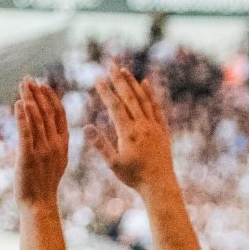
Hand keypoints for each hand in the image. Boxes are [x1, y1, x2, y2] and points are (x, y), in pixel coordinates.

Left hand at [13, 77, 70, 207]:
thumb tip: (47, 129)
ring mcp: (42, 151)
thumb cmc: (44, 184)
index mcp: (63, 144)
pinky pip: (26, 133)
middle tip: (28, 79)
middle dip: (37, 94)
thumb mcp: (55, 160)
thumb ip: (54, 143)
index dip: (51, 97)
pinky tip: (19, 104)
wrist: (40, 204)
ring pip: (37, 119)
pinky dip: (23, 117)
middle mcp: (55, 145)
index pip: (59, 114)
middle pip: (47, 112)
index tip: (42, 85)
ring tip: (22, 85)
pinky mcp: (28, 157)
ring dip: (29, 99)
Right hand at [85, 66, 177, 192]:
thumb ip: (100, 144)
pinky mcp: (162, 129)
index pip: (115, 106)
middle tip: (111, 65)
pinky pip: (157, 107)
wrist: (159, 184)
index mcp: (128, 133)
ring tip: (125, 70)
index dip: (106, 91)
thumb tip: (86, 127)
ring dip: (133, 83)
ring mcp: (154, 126)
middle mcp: (142, 125)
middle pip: (129, 97)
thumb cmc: (134, 177)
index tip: (97, 79)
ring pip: (143, 99)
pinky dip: (151, 94)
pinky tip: (146, 83)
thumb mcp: (113, 164)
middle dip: (119, 80)